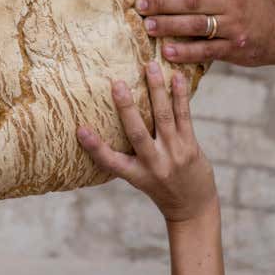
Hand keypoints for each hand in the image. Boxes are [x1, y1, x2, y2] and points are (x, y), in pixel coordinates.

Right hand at [78, 62, 216, 223]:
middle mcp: (153, 164)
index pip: (110, 161)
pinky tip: (176, 77)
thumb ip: (128, 155)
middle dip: (126, 108)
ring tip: (150, 66)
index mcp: (135, 174)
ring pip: (163, 118)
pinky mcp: (190, 146)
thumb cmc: (161, 188)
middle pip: (137, 133)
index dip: (94, 146)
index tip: (80, 129)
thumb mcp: (140, 178)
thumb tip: (109, 124)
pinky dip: (180, 96)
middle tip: (117, 83)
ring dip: (156, 90)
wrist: (193, 208)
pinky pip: (184, 117)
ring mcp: (174, 154)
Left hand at [136, 0, 274, 66]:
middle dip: (162, 1)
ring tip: (147, 26)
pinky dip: (186, 52)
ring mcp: (234, 27)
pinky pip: (207, 51)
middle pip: (191, 0)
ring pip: (195, 25)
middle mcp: (231, 3)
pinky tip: (168, 52)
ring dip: (168, 25)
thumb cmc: (256, 7)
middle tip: (140, 3)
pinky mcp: (236, 49)